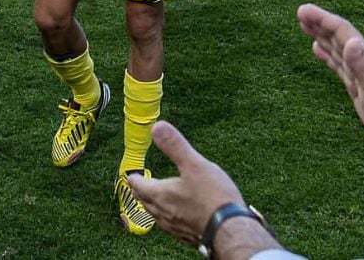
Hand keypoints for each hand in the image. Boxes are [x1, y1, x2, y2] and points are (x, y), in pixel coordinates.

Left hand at [126, 122, 244, 247]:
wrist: (231, 230)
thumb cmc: (213, 197)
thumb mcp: (194, 164)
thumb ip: (175, 146)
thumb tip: (157, 127)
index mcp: (160, 195)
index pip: (138, 185)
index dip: (134, 178)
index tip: (132, 174)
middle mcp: (163, 213)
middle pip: (144, 201)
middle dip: (140, 192)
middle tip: (139, 185)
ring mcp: (174, 228)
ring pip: (156, 216)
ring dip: (152, 205)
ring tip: (154, 199)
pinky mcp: (187, 236)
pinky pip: (170, 226)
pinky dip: (167, 217)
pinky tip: (177, 215)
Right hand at [297, 4, 363, 151]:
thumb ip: (361, 65)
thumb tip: (350, 42)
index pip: (341, 31)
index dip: (323, 19)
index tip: (304, 10)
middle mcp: (360, 59)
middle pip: (336, 36)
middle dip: (319, 23)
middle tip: (301, 12)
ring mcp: (357, 71)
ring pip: (334, 47)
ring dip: (320, 35)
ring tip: (305, 25)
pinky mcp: (354, 83)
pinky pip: (336, 63)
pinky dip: (325, 54)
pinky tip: (317, 49)